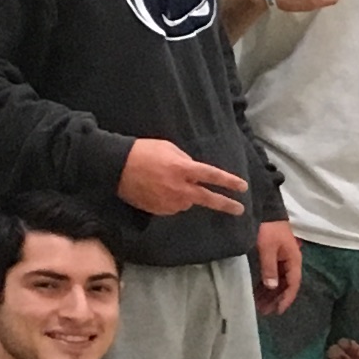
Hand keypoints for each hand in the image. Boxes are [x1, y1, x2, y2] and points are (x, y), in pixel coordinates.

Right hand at [118, 136, 246, 217]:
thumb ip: (186, 161)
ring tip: (167, 183)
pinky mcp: (159, 210)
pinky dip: (172, 200)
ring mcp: (169, 201)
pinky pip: (173, 207)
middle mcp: (179, 188)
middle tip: (240, 210)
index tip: (242, 187)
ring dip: (186, 196)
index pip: (212, 176)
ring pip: (188, 203)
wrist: (116, 167)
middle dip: (226, 205)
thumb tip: (195, 173)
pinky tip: (159, 190)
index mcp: (183, 169)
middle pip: (208, 199)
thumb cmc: (143, 152)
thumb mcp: (168, 148)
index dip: (229, 182)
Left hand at [252, 220, 301, 313]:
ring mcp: (283, 260)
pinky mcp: (275, 258)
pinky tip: (258, 292)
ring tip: (260, 305)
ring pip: (279, 282)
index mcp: (293, 260)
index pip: (293, 284)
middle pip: (286, 285)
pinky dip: (266, 285)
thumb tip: (272, 287)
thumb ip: (270, 268)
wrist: (267, 211)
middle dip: (276, 299)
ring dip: (271, 294)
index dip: (286, 298)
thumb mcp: (267, 248)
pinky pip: (273, 276)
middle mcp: (291, 262)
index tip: (277, 310)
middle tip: (264, 311)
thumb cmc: (269, 229)